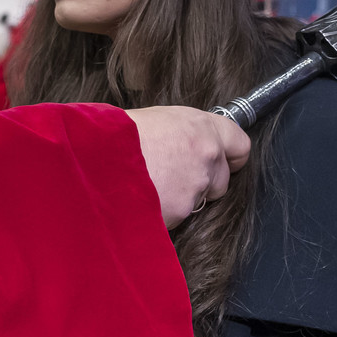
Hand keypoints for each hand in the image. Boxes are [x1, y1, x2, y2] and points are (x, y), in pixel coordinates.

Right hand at [125, 107, 249, 228]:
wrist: (96, 157)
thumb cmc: (118, 134)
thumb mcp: (156, 120)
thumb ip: (182, 134)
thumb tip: (184, 144)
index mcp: (201, 127)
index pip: (240, 145)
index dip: (231, 156)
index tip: (225, 162)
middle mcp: (206, 155)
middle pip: (222, 179)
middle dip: (203, 183)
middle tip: (173, 178)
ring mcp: (196, 185)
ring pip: (198, 200)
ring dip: (182, 198)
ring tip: (150, 187)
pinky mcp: (181, 211)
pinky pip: (178, 216)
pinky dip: (165, 212)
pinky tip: (143, 199)